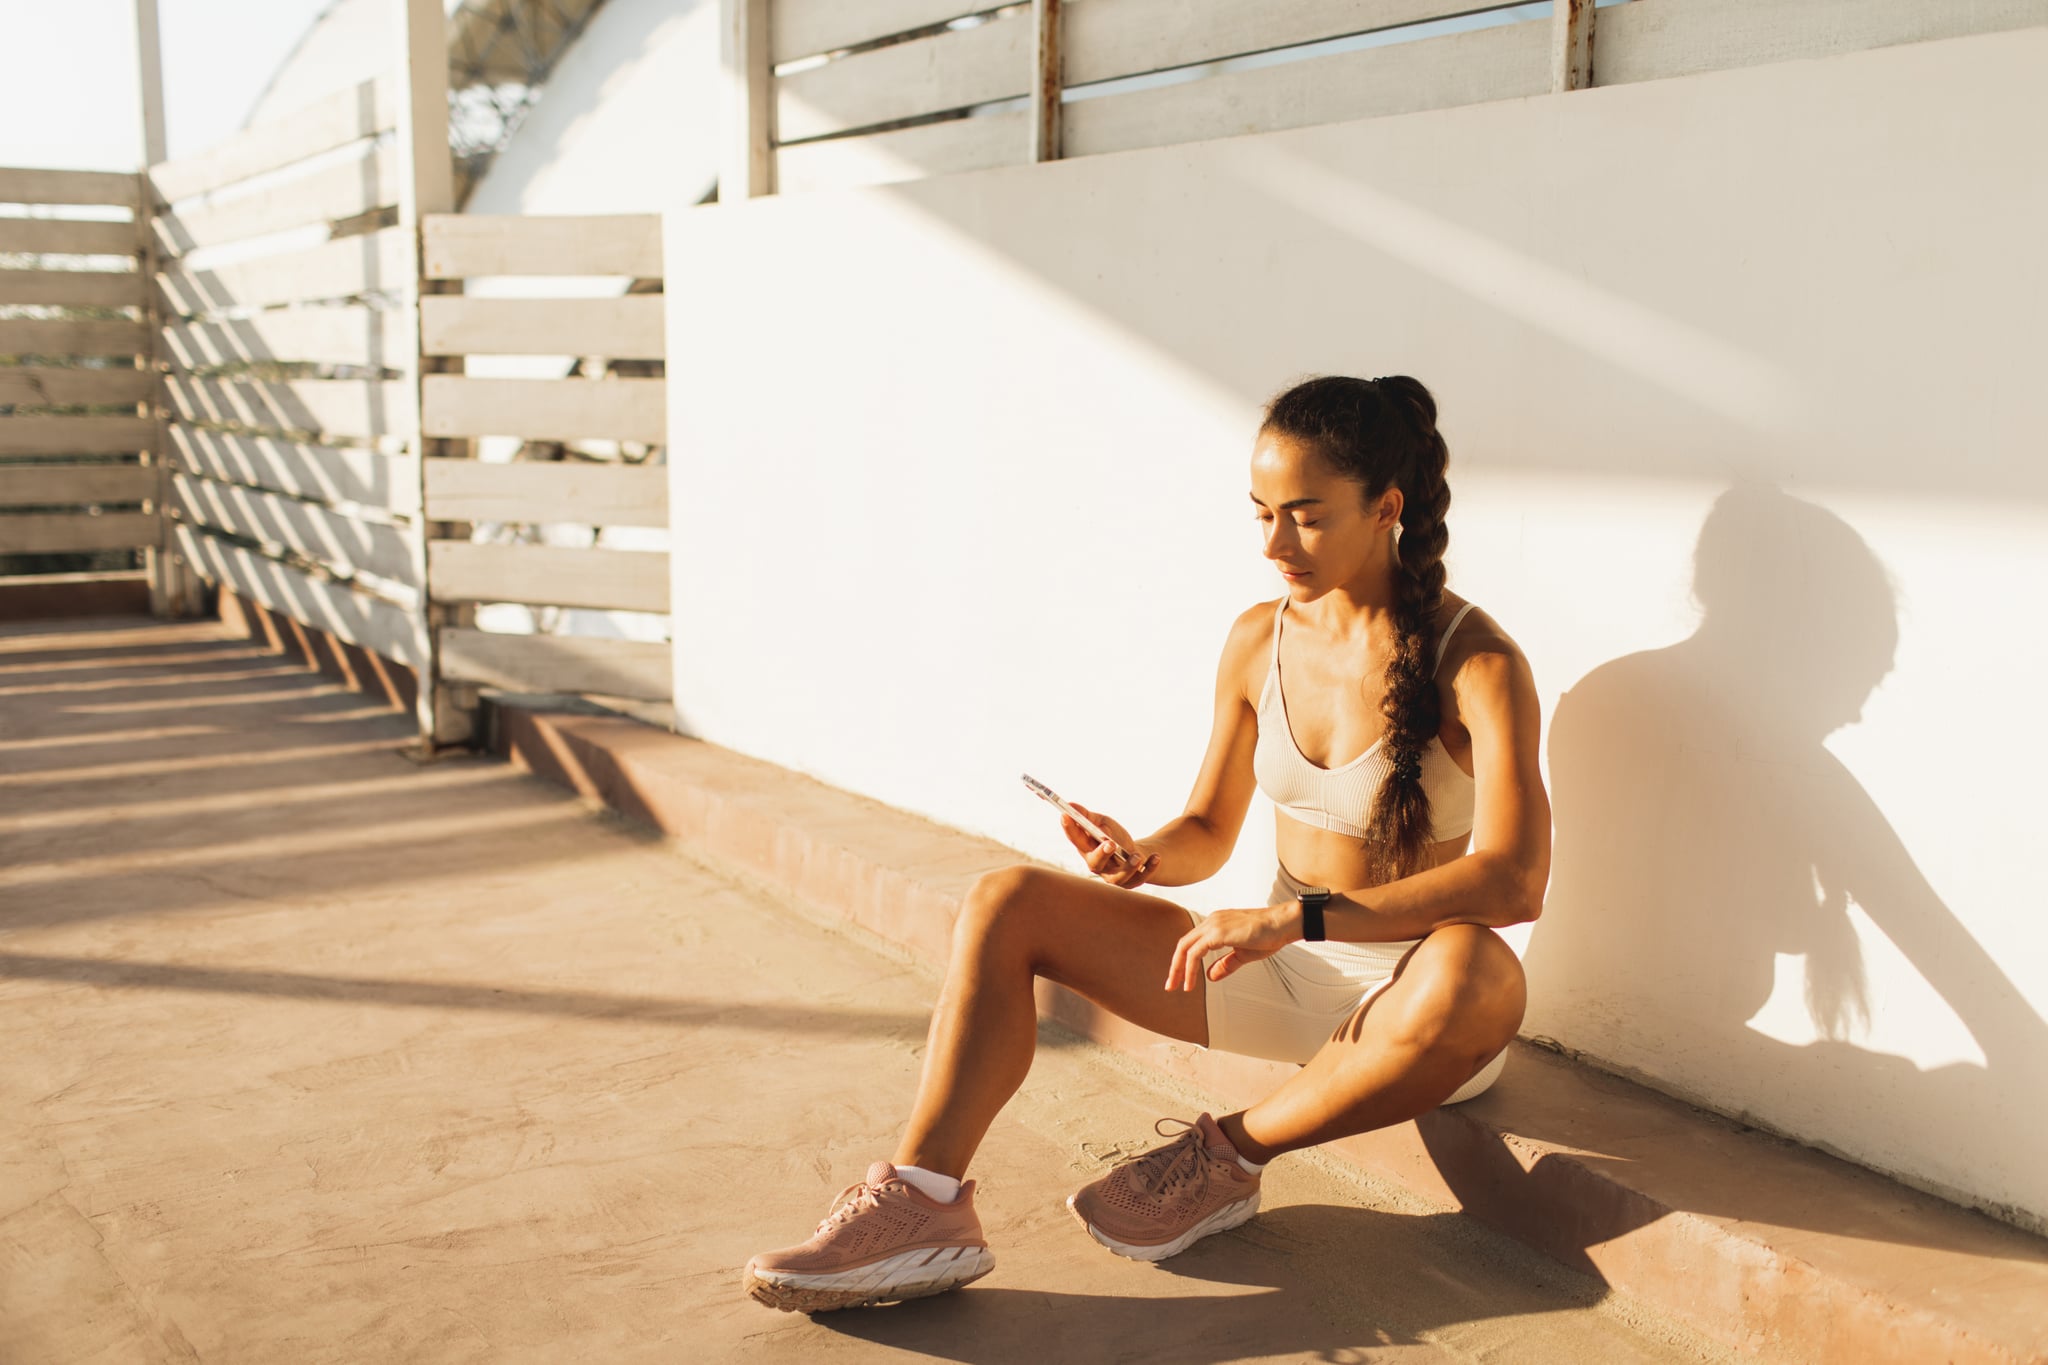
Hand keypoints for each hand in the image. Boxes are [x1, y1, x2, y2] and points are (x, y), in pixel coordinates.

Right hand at [1058, 802, 1158, 887]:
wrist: (1134, 854)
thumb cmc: (1113, 836)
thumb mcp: (1102, 822)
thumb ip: (1088, 816)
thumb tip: (1070, 805)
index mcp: (1086, 849)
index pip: (1075, 839)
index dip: (1069, 828)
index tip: (1066, 815)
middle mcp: (1097, 865)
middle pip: (1095, 863)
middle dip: (1102, 854)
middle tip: (1110, 844)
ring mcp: (1113, 876)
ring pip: (1118, 878)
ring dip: (1128, 867)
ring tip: (1137, 856)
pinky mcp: (1131, 882)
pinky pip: (1140, 878)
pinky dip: (1149, 868)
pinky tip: (1156, 857)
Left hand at [1165, 904, 1299, 990]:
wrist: (1282, 924)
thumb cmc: (1268, 936)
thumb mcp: (1242, 954)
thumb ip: (1225, 964)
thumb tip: (1209, 976)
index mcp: (1216, 924)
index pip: (1192, 942)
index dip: (1183, 961)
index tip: (1180, 979)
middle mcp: (1211, 921)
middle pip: (1183, 944)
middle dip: (1174, 966)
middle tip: (1170, 986)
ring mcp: (1213, 924)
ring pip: (1185, 947)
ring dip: (1179, 969)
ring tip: (1177, 987)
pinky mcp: (1218, 932)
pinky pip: (1196, 953)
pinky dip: (1190, 968)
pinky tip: (1191, 982)